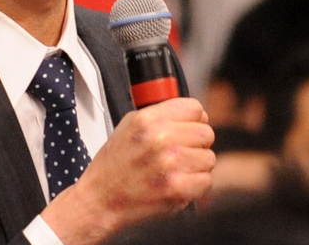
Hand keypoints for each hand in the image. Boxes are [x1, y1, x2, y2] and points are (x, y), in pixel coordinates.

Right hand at [41, 97, 214, 244]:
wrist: (100, 201)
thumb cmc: (114, 166)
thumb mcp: (129, 126)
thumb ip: (160, 116)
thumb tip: (195, 115)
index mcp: (148, 120)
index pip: (195, 108)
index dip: (193, 119)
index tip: (187, 128)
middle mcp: (160, 138)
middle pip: (206, 132)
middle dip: (196, 144)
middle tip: (180, 153)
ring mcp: (170, 164)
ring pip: (209, 157)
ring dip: (196, 166)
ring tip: (176, 171)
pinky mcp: (177, 189)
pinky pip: (206, 180)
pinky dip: (195, 185)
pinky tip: (177, 184)